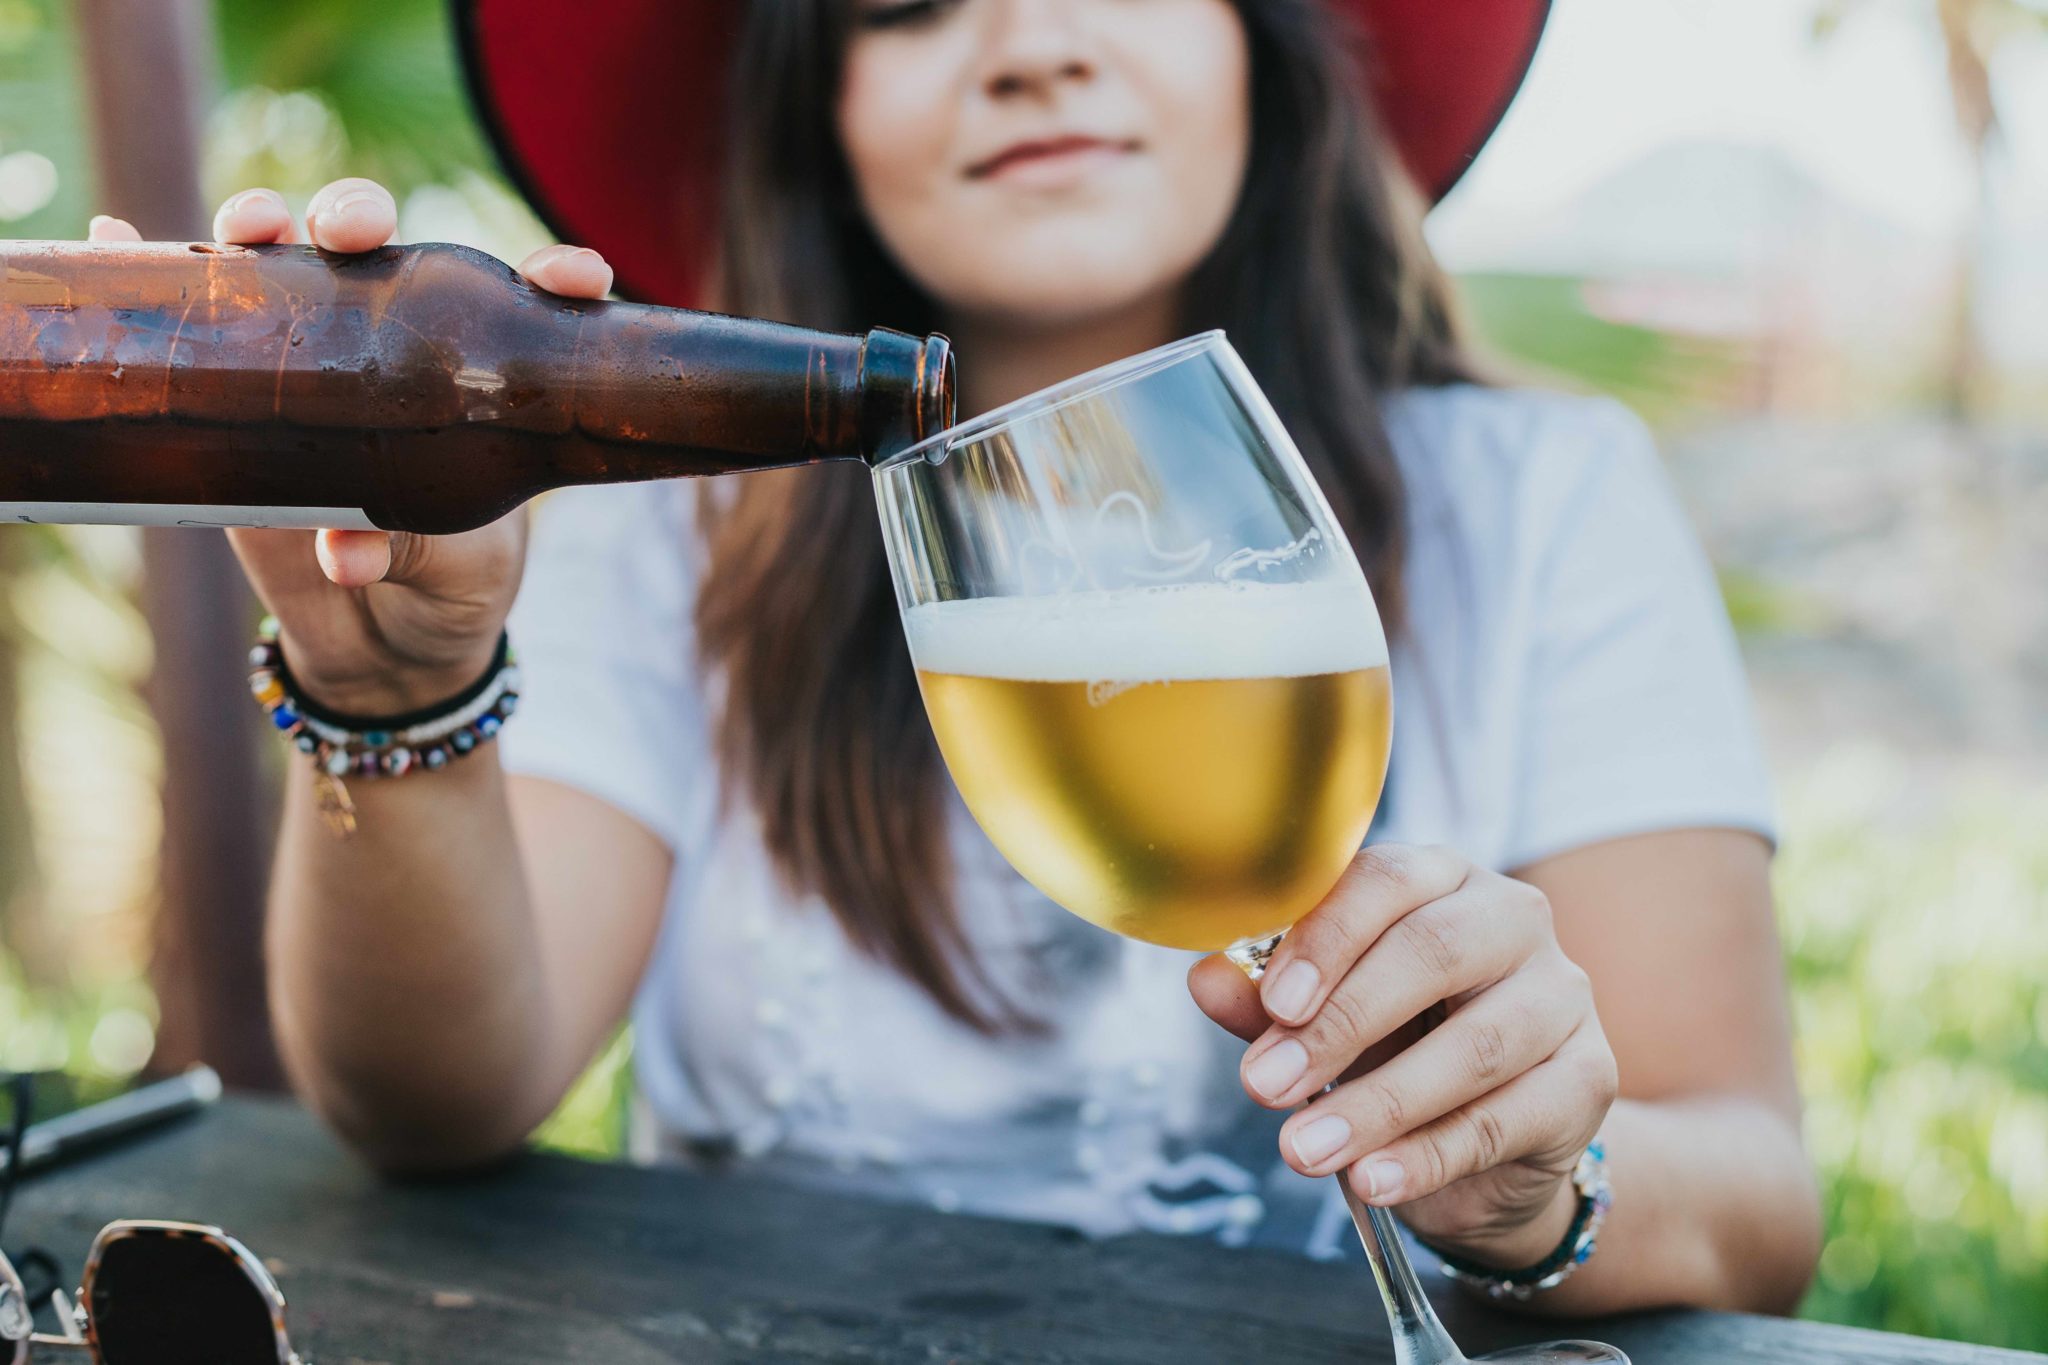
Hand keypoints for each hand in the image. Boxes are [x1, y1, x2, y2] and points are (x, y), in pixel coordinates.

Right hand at [87, 181, 614, 714]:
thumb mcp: (458, 572)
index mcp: (481, 371)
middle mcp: (397, 344)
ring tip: (253, 226)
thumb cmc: (452, 589)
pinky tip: (111, 235)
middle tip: (351, 232)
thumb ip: (413, 549)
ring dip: (264, 226)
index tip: (574, 280)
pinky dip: (147, 271)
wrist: (384, 651)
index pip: (521, 297)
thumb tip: (344, 553)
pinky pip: (196, 328)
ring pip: (281, 265)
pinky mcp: (241, 403)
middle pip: (372, 245)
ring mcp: (311, 364)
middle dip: (358, 215)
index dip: (552, 273)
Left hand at [1189, 844, 1619, 1269]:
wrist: (1490, 1141)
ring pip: (1472, 1046)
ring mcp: (1561, 996)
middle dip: (1340, 1024)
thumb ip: (1268, 997)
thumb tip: (1206, 978)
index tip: (1273, 1003)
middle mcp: (1512, 919)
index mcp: (1439, 878)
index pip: (1385, 881)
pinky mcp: (1589, 1078)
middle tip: (1264, 1086)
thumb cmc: (1396, 1046)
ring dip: (1377, 1105)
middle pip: (1431, 952)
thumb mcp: (1324, 1018)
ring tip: (1302, 1151)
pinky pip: (1506, 1120)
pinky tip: (1371, 1181)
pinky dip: (1429, 1156)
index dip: (1325, 938)